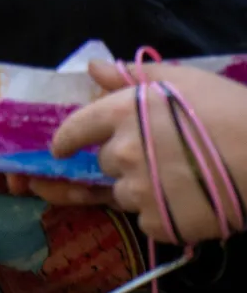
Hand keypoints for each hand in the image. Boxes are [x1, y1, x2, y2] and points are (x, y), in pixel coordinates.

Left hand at [52, 60, 246, 242]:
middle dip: (125, 159)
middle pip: (105, 162)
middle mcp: (122, 154)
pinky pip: (148, 220)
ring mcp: (138, 192)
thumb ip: (131, 77)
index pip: (75, 129)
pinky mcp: (157, 224)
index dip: (66, 140)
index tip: (62, 148)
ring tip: (184, 176)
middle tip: (163, 153)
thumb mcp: (182, 80)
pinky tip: (191, 198)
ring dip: (143, 187)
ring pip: (125, 194)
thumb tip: (93, 68)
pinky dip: (163, 212)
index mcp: (122, 114)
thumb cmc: (229, 109)